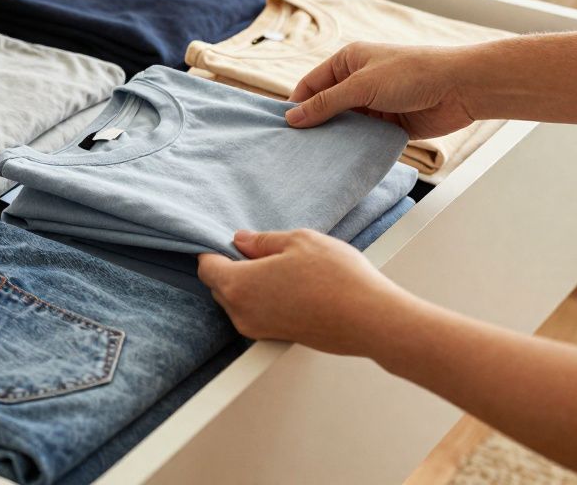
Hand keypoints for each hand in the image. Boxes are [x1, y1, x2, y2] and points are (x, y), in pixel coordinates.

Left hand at [197, 229, 416, 355]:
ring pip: (238, 301)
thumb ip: (262, 241)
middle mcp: (241, 313)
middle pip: (219, 286)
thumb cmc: (336, 278)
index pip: (206, 267)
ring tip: (281, 267)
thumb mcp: (299, 241)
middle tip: (259, 250)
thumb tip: (241, 240)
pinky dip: (263, 298)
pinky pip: (256, 313)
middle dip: (231, 266)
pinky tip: (290, 285)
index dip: (215, 249)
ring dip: (249, 283)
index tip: (231, 240)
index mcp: (238, 286)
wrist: (370, 320)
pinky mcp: (276, 338)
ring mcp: (258, 330)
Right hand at [285, 42, 476, 139]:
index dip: (296, 104)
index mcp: (348, 62)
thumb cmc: (413, 74)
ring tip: (314, 158)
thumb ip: (326, 103)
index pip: (311, 84)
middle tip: (294, 148)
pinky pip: (364, 138)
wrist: (460, 88)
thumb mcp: (362, 86)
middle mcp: (359, 82)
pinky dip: (355, 147)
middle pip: (326, 106)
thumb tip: (293, 118)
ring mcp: (374, 104)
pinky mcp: (389, 124)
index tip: (282, 128)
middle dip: (314, 125)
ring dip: (335, 138)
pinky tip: (342, 161)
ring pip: (345, 125)